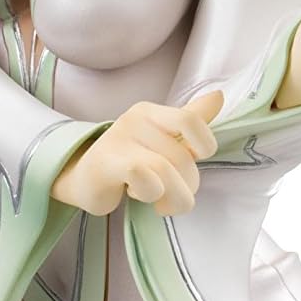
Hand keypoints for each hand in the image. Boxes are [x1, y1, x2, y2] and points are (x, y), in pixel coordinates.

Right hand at [51, 90, 224, 217]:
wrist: (81, 178)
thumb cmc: (127, 161)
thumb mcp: (161, 140)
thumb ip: (190, 122)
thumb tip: (219, 96)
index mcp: (151, 112)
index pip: (191, 120)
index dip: (204, 144)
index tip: (196, 161)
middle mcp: (135, 119)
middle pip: (182, 157)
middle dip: (188, 186)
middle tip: (176, 197)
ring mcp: (119, 139)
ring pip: (166, 171)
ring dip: (174, 197)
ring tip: (164, 204)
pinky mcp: (106, 163)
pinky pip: (144, 176)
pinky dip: (151, 193)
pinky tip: (142, 195)